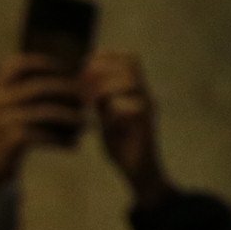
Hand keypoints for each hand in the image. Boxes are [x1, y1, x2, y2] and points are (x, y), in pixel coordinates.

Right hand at [0, 54, 79, 207]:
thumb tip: (62, 83)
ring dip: (71, 117)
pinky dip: (63, 139)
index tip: (69, 73)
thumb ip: (18, 95)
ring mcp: (0, 120)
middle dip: (68, 91)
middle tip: (86, 101)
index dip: (47, 64)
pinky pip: (46, 135)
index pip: (19, 63)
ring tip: (84, 124)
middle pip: (40, 86)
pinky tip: (73, 144)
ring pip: (47, 111)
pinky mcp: (9, 142)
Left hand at [84, 51, 170, 205]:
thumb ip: (100, 97)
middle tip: (83, 87)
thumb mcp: (106, 115)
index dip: (106, 57)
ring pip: (129, 82)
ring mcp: (147, 111)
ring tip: (91, 103)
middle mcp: (145, 96)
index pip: (129, 58)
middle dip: (101, 71)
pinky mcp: (145, 127)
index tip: (85, 69)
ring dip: (105, 89)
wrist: (139, 172)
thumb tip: (84, 77)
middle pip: (129, 65)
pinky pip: (129, 109)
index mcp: (137, 91)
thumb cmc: (121, 144)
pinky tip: (102, 123)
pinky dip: (111, 113)